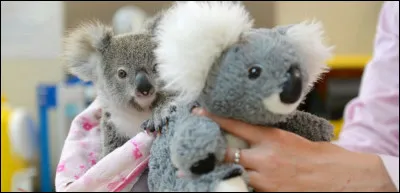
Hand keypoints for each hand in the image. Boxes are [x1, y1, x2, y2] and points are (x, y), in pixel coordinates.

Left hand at [192, 108, 396, 191]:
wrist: (341, 178)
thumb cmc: (322, 157)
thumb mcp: (294, 140)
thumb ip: (270, 139)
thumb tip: (254, 139)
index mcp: (272, 138)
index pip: (235, 125)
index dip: (214, 118)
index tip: (198, 112)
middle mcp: (265, 157)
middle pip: (227, 154)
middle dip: (213, 153)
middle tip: (196, 153)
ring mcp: (266, 179)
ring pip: (235, 174)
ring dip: (227, 172)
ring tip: (212, 171)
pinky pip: (247, 189)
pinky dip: (241, 186)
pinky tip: (231, 183)